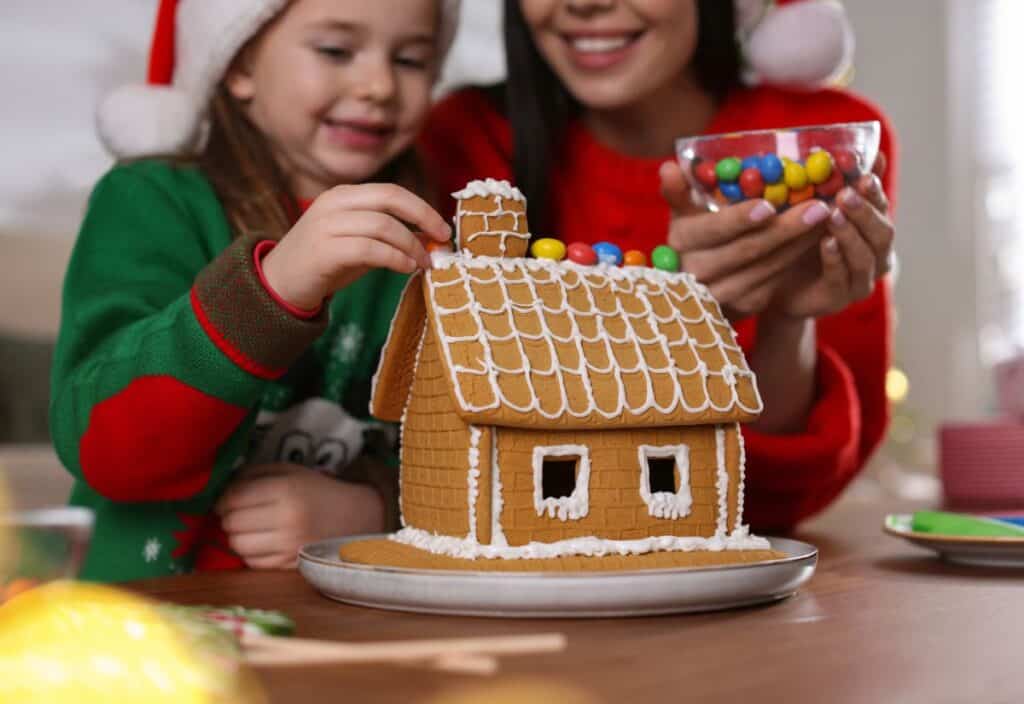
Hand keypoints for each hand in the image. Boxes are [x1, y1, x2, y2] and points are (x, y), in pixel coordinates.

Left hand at [215, 463, 384, 568]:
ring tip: (251, 528)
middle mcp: (286, 520)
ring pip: (238, 546)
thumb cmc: (316, 490)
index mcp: (286, 491)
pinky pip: (252, 562)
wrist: (354, 516)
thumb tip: (220, 488)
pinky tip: (263, 542)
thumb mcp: (288, 471)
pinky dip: (251, 552)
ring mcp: (289, 546)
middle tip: (240, 513)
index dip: (223, 499)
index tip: (228, 499)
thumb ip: (253, 474)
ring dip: (238, 536)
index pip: (233, 498)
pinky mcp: (290, 564)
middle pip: (231, 523)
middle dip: (230, 517)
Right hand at [261, 184, 450, 310]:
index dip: (422, 208)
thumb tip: (430, 237)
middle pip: (390, 199)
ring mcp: (327, 225)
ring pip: (384, 225)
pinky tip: (405, 269)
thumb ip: (391, 236)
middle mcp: (334, 203)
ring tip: (423, 263)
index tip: (444, 228)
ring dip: (411, 245)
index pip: (392, 192)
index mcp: (344, 195)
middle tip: (442, 240)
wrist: (280, 284)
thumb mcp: (361, 243)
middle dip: (423, 218)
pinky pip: (370, 249)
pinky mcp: (324, 250)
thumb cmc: (325, 263)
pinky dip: (395, 258)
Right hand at [660, 160, 830, 319]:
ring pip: (766, 267)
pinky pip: (775, 280)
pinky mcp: (744, 305)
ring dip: (799, 242)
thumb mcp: (685, 213)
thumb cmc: (698, 234)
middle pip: (746, 250)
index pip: (712, 229)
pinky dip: (797, 258)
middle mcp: (696, 272)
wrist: (702, 282)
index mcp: (681, 241)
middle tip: (818, 206)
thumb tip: (669, 167)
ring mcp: (721, 293)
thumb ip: (678, 190)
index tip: (768, 205)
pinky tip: (816, 237)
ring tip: (824, 217)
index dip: (739, 219)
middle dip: (785, 228)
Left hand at [771, 156, 893, 318]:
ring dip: (851, 234)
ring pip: (866, 257)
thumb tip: (861, 150)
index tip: (861, 173)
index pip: (881, 207)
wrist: (774, 286)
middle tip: (847, 193)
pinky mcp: (839, 298)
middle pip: (883, 233)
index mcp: (872, 230)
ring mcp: (860, 280)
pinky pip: (842, 278)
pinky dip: (835, 259)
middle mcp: (874, 256)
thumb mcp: (812, 210)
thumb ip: (835, 185)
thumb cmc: (797, 243)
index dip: (874, 189)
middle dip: (865, 211)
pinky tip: (825, 243)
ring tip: (834, 214)